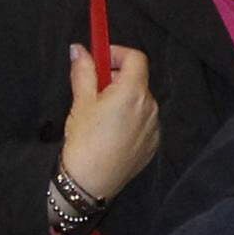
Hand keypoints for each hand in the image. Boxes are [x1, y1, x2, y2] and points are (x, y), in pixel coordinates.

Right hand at [57, 42, 160, 203]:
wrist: (90, 184)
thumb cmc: (84, 141)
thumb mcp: (81, 102)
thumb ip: (83, 71)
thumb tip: (79, 49)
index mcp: (134, 92)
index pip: (136, 58)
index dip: (117, 53)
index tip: (99, 60)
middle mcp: (150, 107)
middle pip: (138, 80)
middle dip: (116, 78)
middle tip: (93, 90)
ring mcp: (154, 127)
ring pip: (140, 101)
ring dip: (123, 99)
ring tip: (99, 116)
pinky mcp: (152, 144)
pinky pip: (143, 122)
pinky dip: (129, 119)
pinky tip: (110, 133)